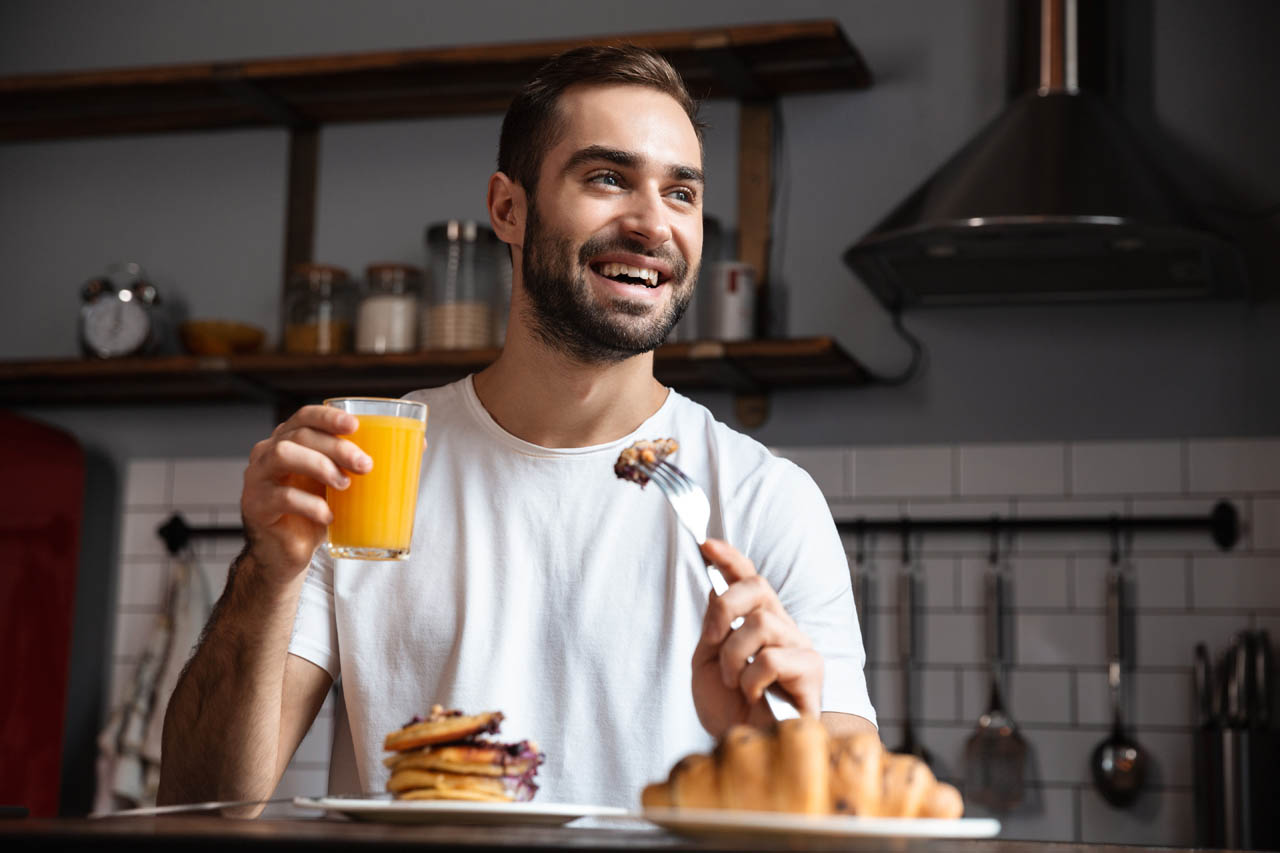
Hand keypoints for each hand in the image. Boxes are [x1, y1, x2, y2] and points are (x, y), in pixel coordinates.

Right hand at [240, 404, 371, 583]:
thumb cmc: (317, 510)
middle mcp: (268, 453)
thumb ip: (365, 462)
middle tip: (366, 465)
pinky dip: (310, 505)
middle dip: (336, 446)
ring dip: (320, 466)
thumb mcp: (341, 483)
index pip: (305, 416)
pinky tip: (329, 515)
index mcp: (290, 441)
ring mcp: (257, 479)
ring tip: (345, 485)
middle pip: (300, 435)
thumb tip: (418, 443)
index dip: (329, 416)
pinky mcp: (255, 506)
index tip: (356, 425)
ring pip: (283, 455)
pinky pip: (281, 497)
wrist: (288, 553)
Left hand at [690, 538, 823, 736]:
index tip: (706, 544)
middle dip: (725, 607)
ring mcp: (800, 648)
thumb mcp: (709, 663)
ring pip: (762, 623)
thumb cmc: (731, 712)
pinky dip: (751, 679)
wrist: (748, 752)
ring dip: (734, 655)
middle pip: (758, 586)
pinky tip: (752, 697)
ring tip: (734, 683)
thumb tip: (716, 584)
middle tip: (712, 642)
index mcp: (758, 623)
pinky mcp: (812, 673)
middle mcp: (783, 628)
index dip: (730, 558)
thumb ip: (715, 627)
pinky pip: (773, 658)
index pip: (748, 578)